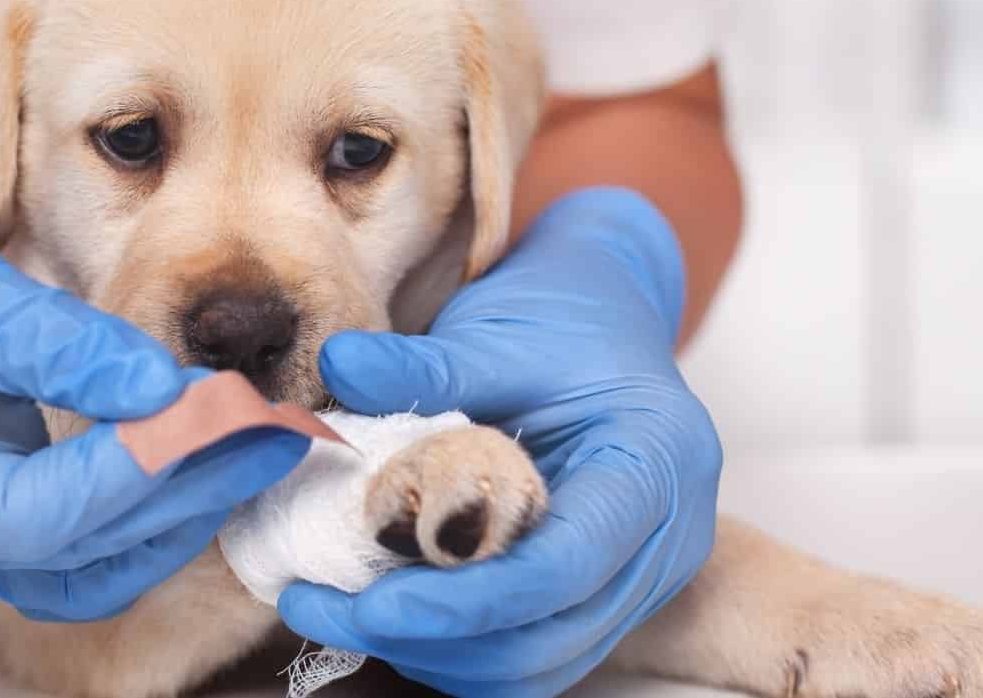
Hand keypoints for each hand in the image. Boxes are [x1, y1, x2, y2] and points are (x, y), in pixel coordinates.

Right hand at [0, 37, 309, 620]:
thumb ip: (55, 343)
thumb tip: (170, 387)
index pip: (35, 516)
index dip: (138, 470)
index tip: (224, 415)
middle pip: (73, 558)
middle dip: (179, 500)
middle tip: (275, 435)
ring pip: (87, 556)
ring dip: (175, 508)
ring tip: (260, 442)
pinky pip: (84, 511)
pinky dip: (148, 484)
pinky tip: (208, 435)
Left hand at [279, 187, 721, 695]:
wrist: (605, 320)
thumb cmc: (562, 320)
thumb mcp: (498, 332)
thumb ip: (426, 364)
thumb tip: (340, 363)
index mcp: (656, 466)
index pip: (566, 567)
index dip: (465, 602)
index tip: (368, 605)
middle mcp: (664, 541)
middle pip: (547, 638)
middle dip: (427, 640)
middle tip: (317, 607)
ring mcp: (637, 580)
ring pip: (534, 666)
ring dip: (432, 653)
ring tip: (338, 609)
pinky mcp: (599, 599)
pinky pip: (526, 656)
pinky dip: (451, 647)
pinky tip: (386, 607)